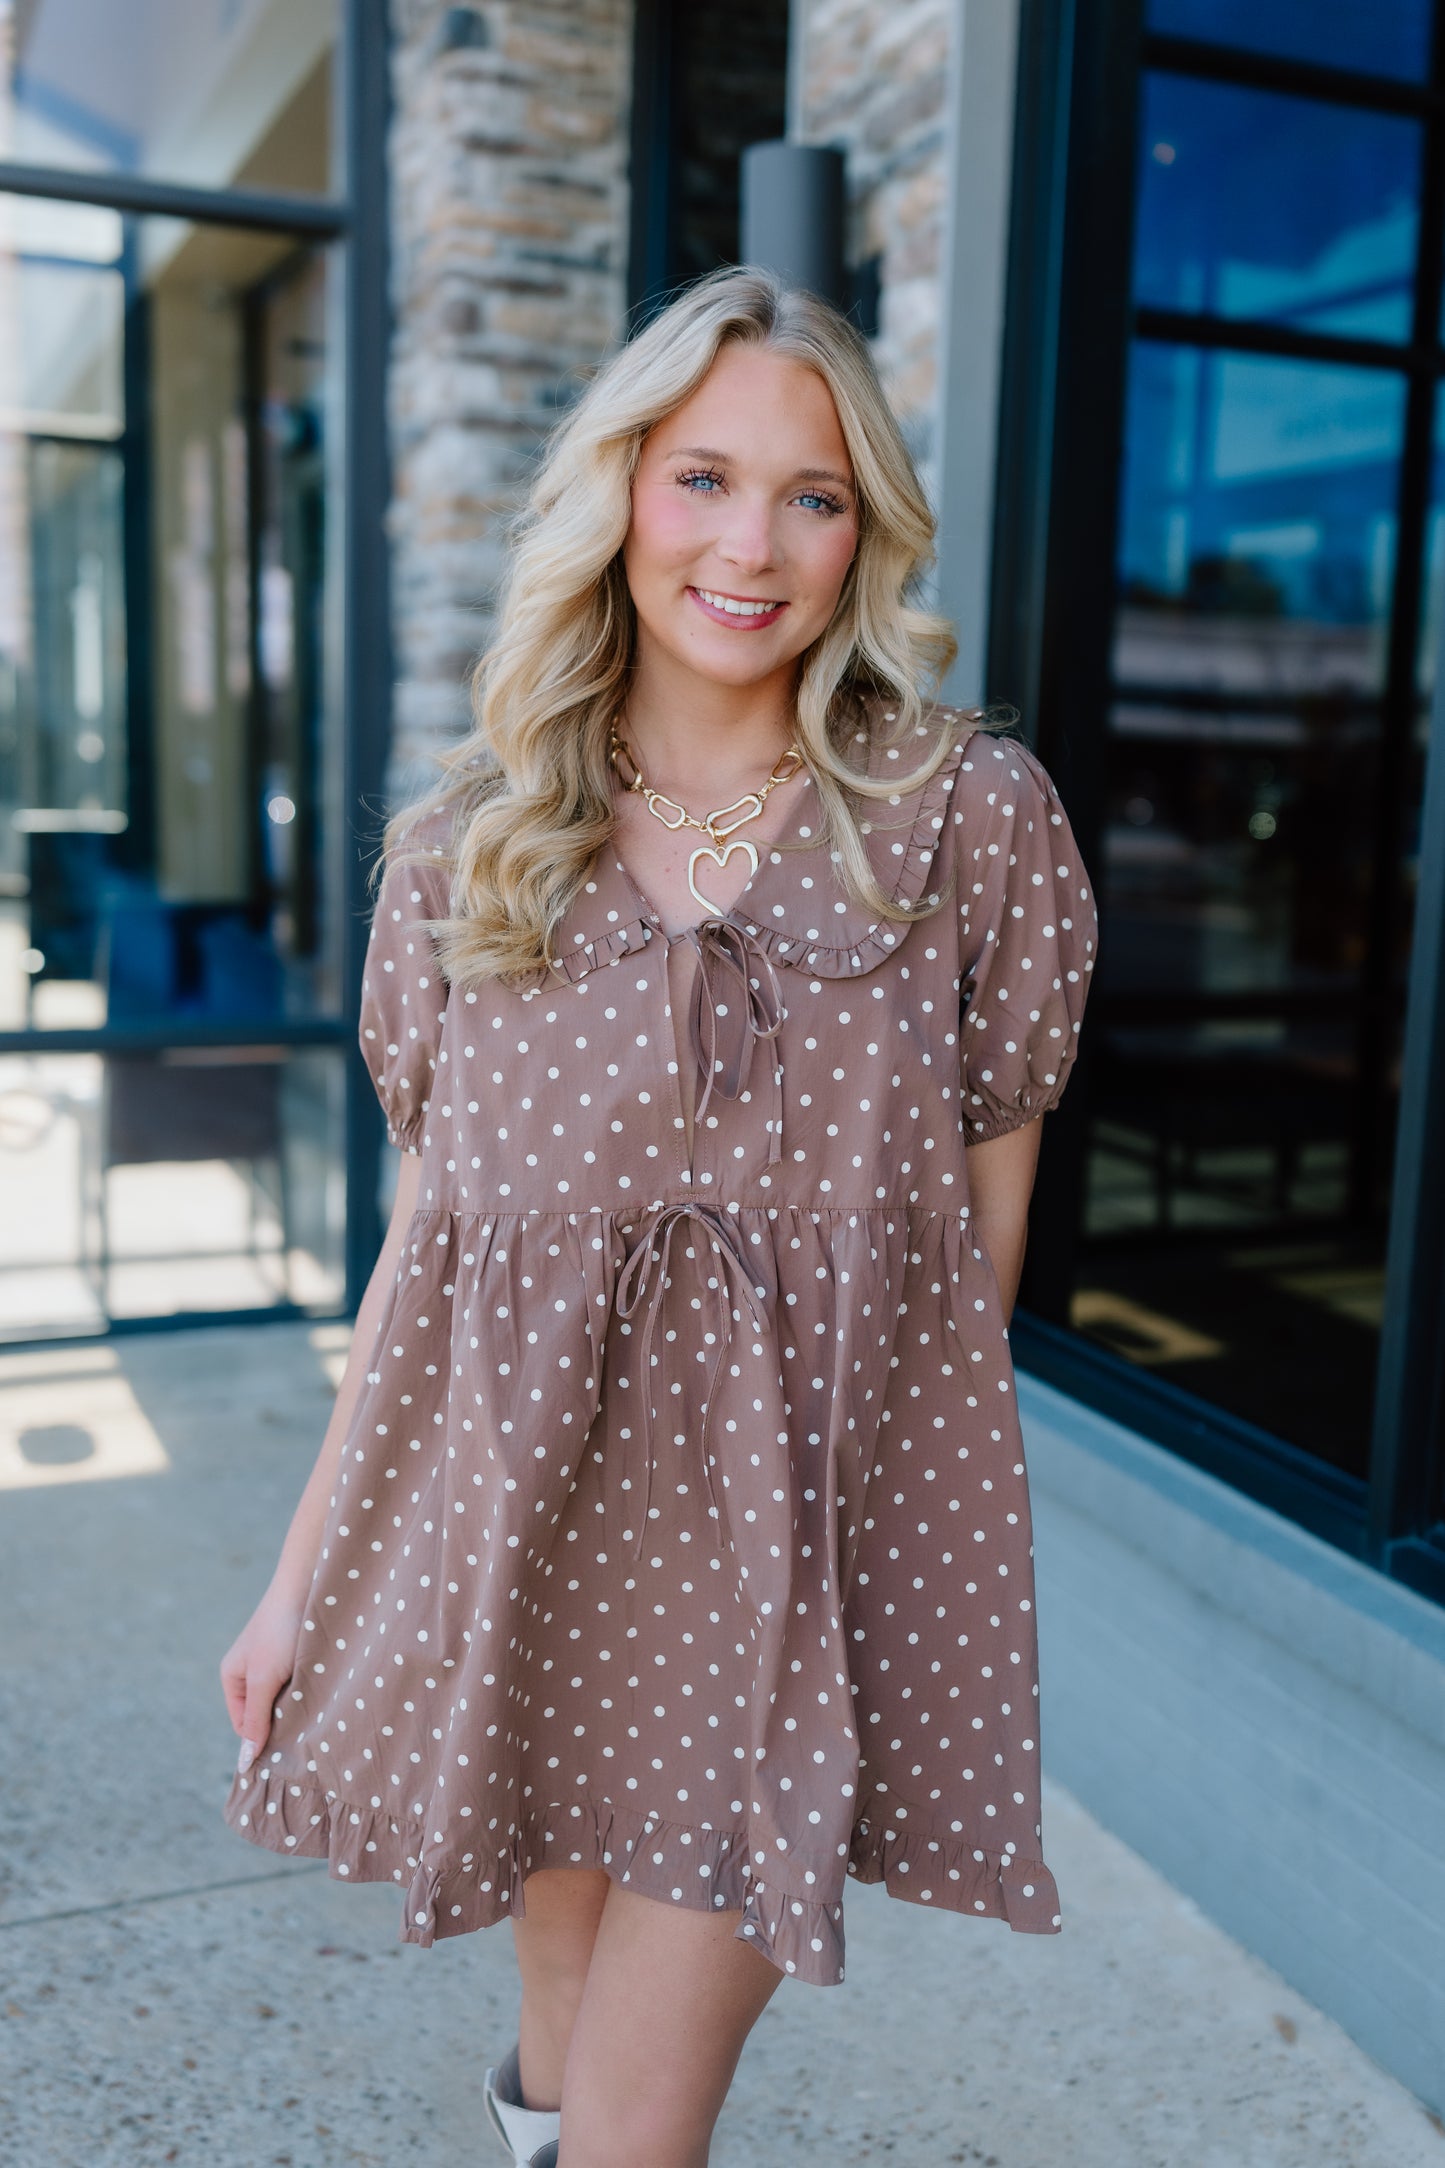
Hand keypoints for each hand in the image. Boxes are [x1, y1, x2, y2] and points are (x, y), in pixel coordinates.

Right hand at [219, 1586, 303, 1774]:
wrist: (308, 1585)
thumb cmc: (279, 1632)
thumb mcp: (264, 1679)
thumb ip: (255, 1719)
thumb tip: (245, 1762)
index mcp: (233, 1677)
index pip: (244, 1725)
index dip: (263, 1737)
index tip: (288, 1744)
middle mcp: (251, 1672)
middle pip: (265, 1714)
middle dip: (282, 1721)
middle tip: (304, 1724)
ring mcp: (274, 1664)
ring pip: (284, 1701)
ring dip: (297, 1706)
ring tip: (313, 1702)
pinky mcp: (296, 1657)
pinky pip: (299, 1685)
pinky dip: (308, 1691)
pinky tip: (321, 1689)